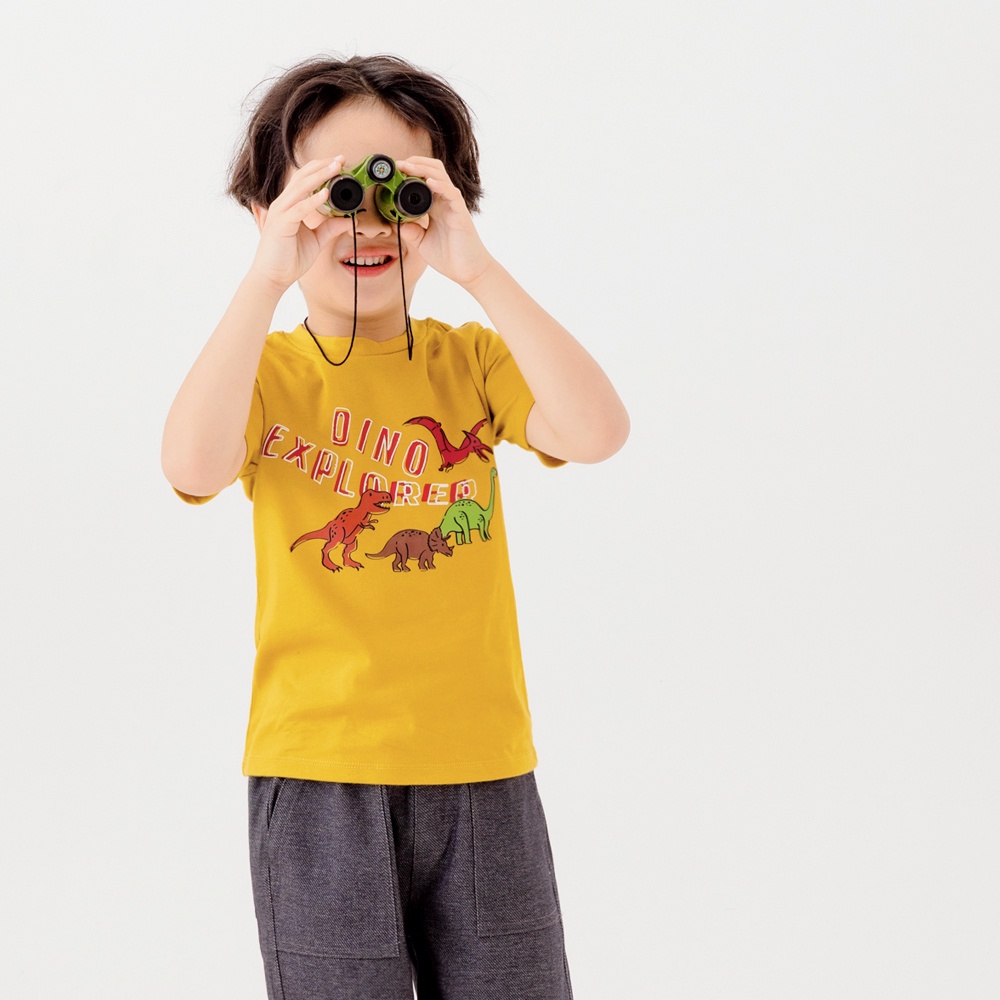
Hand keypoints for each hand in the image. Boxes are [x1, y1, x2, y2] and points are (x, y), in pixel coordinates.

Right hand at [247, 157, 354, 293]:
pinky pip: (299, 209)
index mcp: (291, 205)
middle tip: (341, 158)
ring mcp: (280, 213)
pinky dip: (312, 200)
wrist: (272, 277)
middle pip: (303, 177)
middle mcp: (284, 204)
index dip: (322, 169)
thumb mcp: (316, 240)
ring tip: (336, 167)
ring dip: (320, 176)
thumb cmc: (289, 259)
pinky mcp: (281, 225)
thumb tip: (350, 219)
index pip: (305, 179)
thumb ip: (331, 228)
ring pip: (300, 188)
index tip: (340, 163)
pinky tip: (325, 194)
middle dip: (323, 166)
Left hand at [395, 157, 494, 286]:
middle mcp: (444, 201)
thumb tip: (395, 222)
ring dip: (423, 168)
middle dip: (415, 163)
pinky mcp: (460, 212)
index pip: (423, 180)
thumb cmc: (450, 257)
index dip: (409, 172)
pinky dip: (440, 185)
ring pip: (440, 176)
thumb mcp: (422, 243)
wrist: (468, 272)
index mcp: (435, 206)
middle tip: (398, 165)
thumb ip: (410, 231)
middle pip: (432, 170)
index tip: (393, 171)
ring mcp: (453, 205)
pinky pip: (451, 193)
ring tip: (408, 167)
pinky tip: (429, 183)